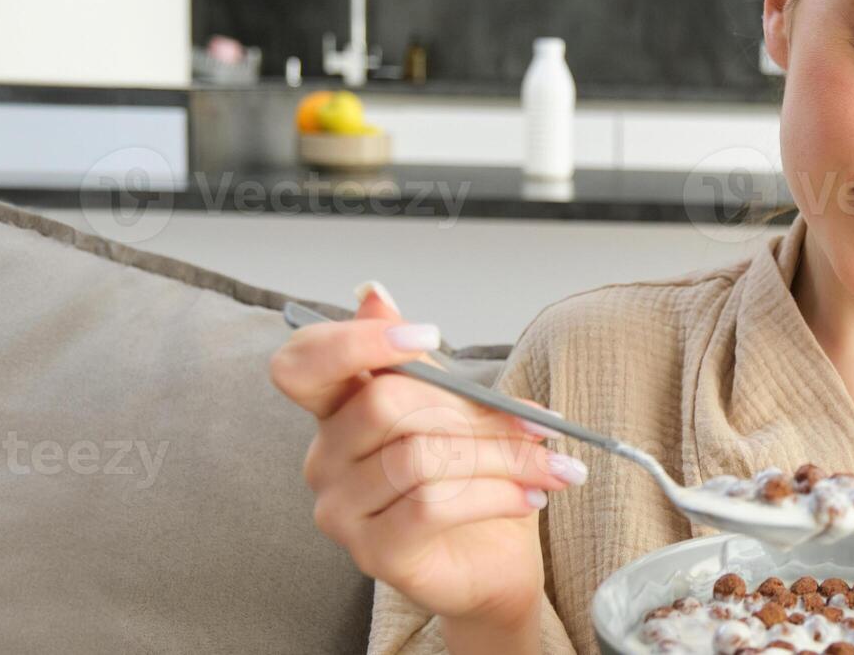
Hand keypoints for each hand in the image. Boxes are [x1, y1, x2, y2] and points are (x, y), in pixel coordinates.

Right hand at [269, 282, 583, 633]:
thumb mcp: (456, 409)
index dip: (354, 341)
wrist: (493, 559)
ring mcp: (340, 509)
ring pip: (419, 457)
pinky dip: (495, 495)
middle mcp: (325, 458)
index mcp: (337, 411)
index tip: (429, 336)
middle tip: (537, 424)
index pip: (302, 363)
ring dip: (502, 457)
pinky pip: (432, 506)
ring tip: (551, 466)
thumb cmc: (471, 480)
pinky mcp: (372, 552)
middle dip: (473, 411)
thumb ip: (420, 363)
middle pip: (384, 403)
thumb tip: (371, 293)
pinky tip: (530, 497)